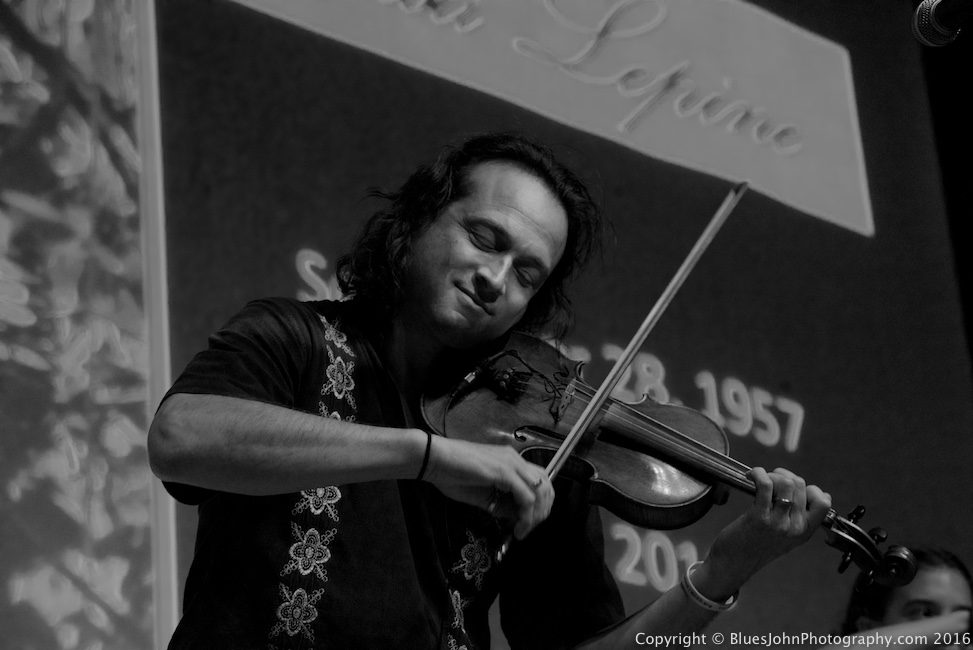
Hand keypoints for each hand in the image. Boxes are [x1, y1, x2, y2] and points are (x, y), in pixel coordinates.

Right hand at [421, 434, 553, 539]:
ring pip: (540, 492)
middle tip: (528, 529)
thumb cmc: (452, 474)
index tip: (528, 523)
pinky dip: (526, 516)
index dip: (540, 505)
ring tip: (522, 531)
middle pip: (546, 486)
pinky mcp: (505, 472)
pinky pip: (527, 498)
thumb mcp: (483, 495)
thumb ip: (502, 504)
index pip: (540, 481)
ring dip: (535, 516)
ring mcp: (512, 464)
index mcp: (511, 461)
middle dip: (542, 512)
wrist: (434, 460)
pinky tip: (518, 527)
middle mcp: (515, 459)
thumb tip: (518, 518)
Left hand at [705, 466, 831, 587]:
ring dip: (771, 474)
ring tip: (760, 479)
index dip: (811, 489)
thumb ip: (794, 518)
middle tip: (770, 480)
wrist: (733, 563)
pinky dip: (758, 473)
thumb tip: (798, 489)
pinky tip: (751, 475)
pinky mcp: (759, 517)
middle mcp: (795, 527)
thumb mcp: (784, 537)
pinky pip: (765, 485)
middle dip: (784, 476)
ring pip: (786, 483)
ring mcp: (779, 522)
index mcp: (805, 532)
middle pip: (800, 485)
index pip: (824, 503)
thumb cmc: (754, 546)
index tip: (794, 488)